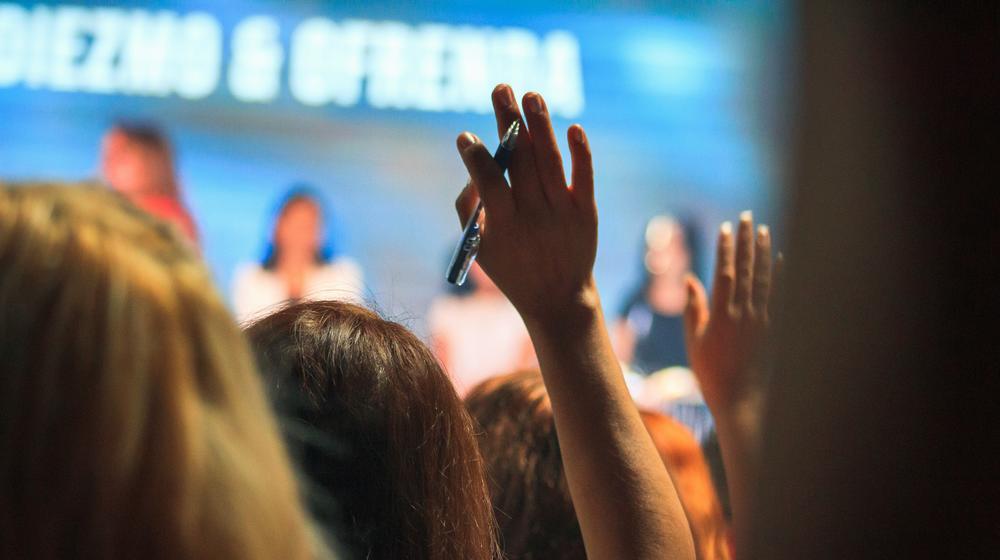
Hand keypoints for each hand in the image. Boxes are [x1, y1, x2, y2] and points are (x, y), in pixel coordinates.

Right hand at [454, 84, 596, 325]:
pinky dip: (580, 152)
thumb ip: (468, 207)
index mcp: (504, 224)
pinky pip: (584, 176)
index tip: (466, 135)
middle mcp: (534, 214)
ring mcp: (563, 211)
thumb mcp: (479, 246)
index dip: (477, 157)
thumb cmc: (511, 266)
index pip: (489, 181)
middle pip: (521, 160)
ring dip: (541, 124)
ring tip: (531, 94)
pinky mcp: (586, 211)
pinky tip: (572, 128)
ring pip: (550, 161)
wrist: (558, 297)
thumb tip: (473, 166)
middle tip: (501, 88)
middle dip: (508, 121)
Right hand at [683, 211, 778, 413]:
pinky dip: (780, 276)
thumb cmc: (711, 373)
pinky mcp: (775, 328)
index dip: (725, 249)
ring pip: (764, 278)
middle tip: (747, 217)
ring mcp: (762, 320)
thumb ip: (695, 309)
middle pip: (745, 269)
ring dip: (763, 252)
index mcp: (721, 315)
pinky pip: (779, 296)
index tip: (726, 228)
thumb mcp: (695, 341)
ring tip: (763, 230)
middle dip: (746, 241)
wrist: (741, 401)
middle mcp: (744, 313)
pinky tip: (782, 259)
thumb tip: (691, 279)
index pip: (724, 273)